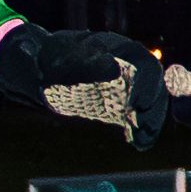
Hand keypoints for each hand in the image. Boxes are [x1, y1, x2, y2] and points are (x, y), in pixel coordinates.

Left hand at [0, 22, 152, 142]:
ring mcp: (125, 83)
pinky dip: (141, 129)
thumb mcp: (63, 61)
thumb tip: (113, 67)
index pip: (144, 64)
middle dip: (153, 106)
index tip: (138, 105)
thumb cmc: (49, 60)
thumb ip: (86, 64)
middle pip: (153, 84)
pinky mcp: (119, 102)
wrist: (37, 69)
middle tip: (141, 126)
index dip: (148, 84)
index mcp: (116, 48)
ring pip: (149, 101)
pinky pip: (136, 114)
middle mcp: (127, 64)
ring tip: (141, 139)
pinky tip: (139, 143)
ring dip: (150, 120)